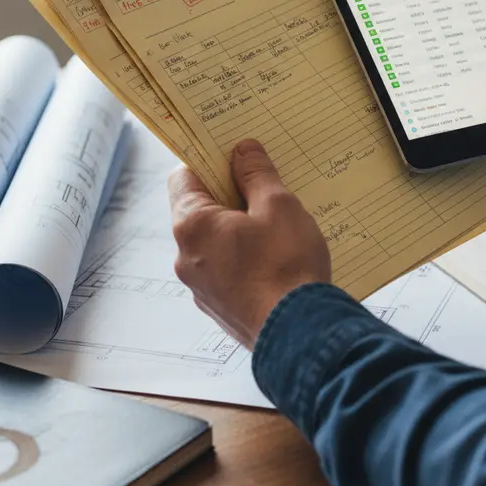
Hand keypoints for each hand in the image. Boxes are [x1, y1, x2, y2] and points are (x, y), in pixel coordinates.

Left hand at [168, 139, 330, 349]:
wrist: (301, 335)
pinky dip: (246, 256)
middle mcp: (186, 257)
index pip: (184, 176)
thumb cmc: (286, 267)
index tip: (234, 153)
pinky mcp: (221, 307)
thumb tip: (243, 150)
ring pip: (215, 241)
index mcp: (192, 226)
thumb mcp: (278, 205)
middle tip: (265, 186)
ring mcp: (201, 287)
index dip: (209, 159)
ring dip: (240, 227)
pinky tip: (278, 257)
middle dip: (231, 194)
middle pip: (200, 209)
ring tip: (278, 224)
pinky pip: (227, 269)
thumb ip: (256, 174)